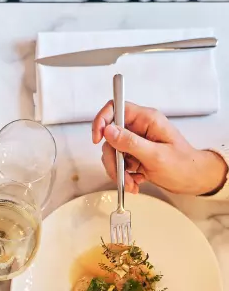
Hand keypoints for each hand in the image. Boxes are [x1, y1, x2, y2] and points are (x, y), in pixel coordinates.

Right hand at [92, 101, 227, 195]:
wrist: (192, 179)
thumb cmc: (183, 165)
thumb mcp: (155, 155)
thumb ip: (130, 142)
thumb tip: (108, 131)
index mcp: (147, 120)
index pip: (116, 108)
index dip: (102, 121)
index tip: (98, 138)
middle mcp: (139, 128)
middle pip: (110, 137)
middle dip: (112, 159)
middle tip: (120, 174)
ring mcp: (136, 142)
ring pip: (112, 153)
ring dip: (118, 171)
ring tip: (131, 182)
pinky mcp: (134, 155)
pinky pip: (119, 163)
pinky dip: (124, 176)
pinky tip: (135, 181)